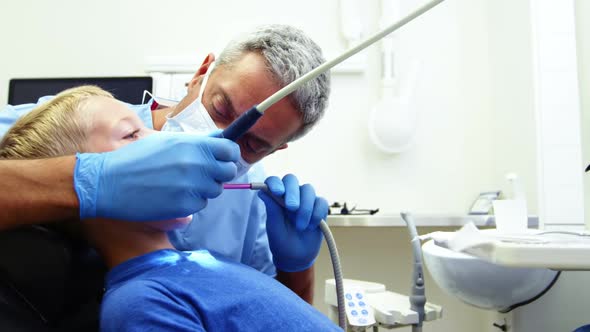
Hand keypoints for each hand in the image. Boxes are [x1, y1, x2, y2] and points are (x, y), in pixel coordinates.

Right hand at [75, 131, 238, 220]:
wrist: (109, 181)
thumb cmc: (136, 158)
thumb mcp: (166, 141)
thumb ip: (196, 142)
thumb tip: (220, 138)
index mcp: (193, 145)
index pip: (230, 150)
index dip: (229, 155)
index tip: (223, 158)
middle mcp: (196, 165)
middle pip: (228, 172)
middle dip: (219, 173)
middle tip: (203, 173)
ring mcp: (192, 186)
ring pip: (215, 190)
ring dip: (204, 188)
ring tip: (180, 183)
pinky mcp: (184, 206)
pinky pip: (200, 204)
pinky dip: (191, 201)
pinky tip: (172, 195)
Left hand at [258, 174, 328, 271]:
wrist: (297, 257)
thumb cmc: (281, 241)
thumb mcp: (274, 227)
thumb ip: (272, 209)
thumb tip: (262, 191)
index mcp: (276, 197)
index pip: (274, 181)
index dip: (275, 183)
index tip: (277, 192)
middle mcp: (290, 194)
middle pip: (292, 180)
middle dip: (292, 192)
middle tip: (292, 208)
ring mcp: (306, 199)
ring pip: (308, 189)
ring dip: (305, 207)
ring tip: (301, 226)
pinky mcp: (319, 207)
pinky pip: (321, 202)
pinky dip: (317, 214)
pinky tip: (311, 226)